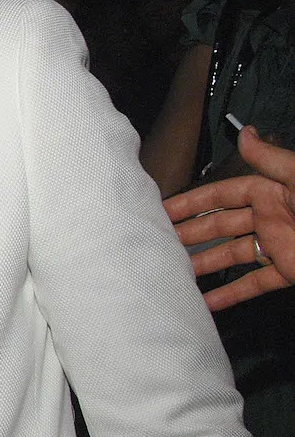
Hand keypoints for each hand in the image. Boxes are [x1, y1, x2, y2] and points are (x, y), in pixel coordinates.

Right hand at [163, 125, 294, 310]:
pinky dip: (231, 294)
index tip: (160, 209)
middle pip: (221, 225)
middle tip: (155, 242)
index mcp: (273, 191)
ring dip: (203, 265)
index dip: (192, 201)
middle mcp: (271, 216)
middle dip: (188, 233)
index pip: (222, 193)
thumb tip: (244, 132)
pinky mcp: (289, 272)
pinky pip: (255, 283)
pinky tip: (207, 304)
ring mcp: (279, 246)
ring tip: (171, 274)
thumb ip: (272, 160)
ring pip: (232, 254)